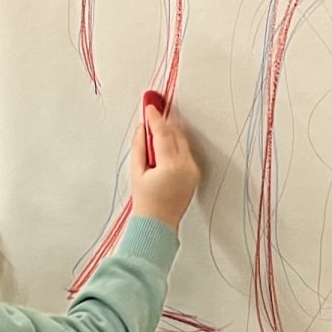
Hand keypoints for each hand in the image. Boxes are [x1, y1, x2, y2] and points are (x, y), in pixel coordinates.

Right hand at [129, 102, 199, 229]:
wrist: (158, 224)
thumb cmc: (146, 202)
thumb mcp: (137, 172)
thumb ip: (140, 146)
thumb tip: (143, 128)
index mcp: (170, 166)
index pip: (163, 134)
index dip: (155, 118)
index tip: (149, 106)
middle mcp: (185, 166)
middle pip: (176, 135)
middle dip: (165, 121)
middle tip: (156, 108)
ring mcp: (192, 171)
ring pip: (182, 142)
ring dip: (171, 131)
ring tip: (159, 122)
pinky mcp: (194, 174)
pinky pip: (185, 153)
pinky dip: (176, 144)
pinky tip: (166, 140)